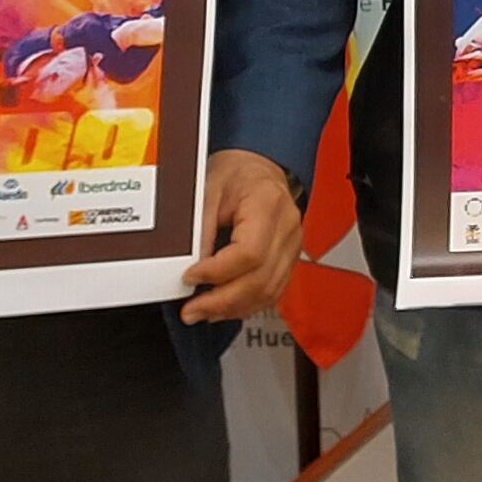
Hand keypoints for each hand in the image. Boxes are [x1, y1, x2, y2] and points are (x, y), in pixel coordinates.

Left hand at [181, 148, 301, 326]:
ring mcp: (292, 246)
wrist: (258, 168)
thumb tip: (190, 264)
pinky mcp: (289, 259)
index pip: (249, 252)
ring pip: (269, 291)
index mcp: (268, 204)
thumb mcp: (209, 189)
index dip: (217, 272)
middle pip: (261, 278)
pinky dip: (248, 305)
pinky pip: (273, 291)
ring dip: (234, 308)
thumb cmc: (237, 174)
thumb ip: (200, 227)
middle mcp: (286, 228)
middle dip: (222, 301)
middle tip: (192, 310)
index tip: (190, 276)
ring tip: (204, 313)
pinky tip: (226, 308)